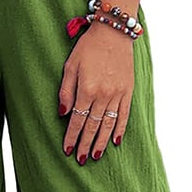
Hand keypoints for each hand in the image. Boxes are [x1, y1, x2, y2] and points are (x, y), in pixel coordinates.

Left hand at [58, 20, 134, 163]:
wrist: (113, 32)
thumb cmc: (88, 47)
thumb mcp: (70, 66)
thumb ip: (66, 91)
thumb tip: (64, 113)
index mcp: (86, 89)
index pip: (77, 120)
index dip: (72, 137)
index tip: (68, 150)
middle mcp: (103, 95)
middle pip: (92, 126)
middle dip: (85, 144)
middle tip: (81, 159)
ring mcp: (117, 94)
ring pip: (108, 124)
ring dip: (101, 141)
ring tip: (96, 155)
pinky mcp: (128, 91)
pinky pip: (124, 115)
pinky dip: (119, 129)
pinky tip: (115, 141)